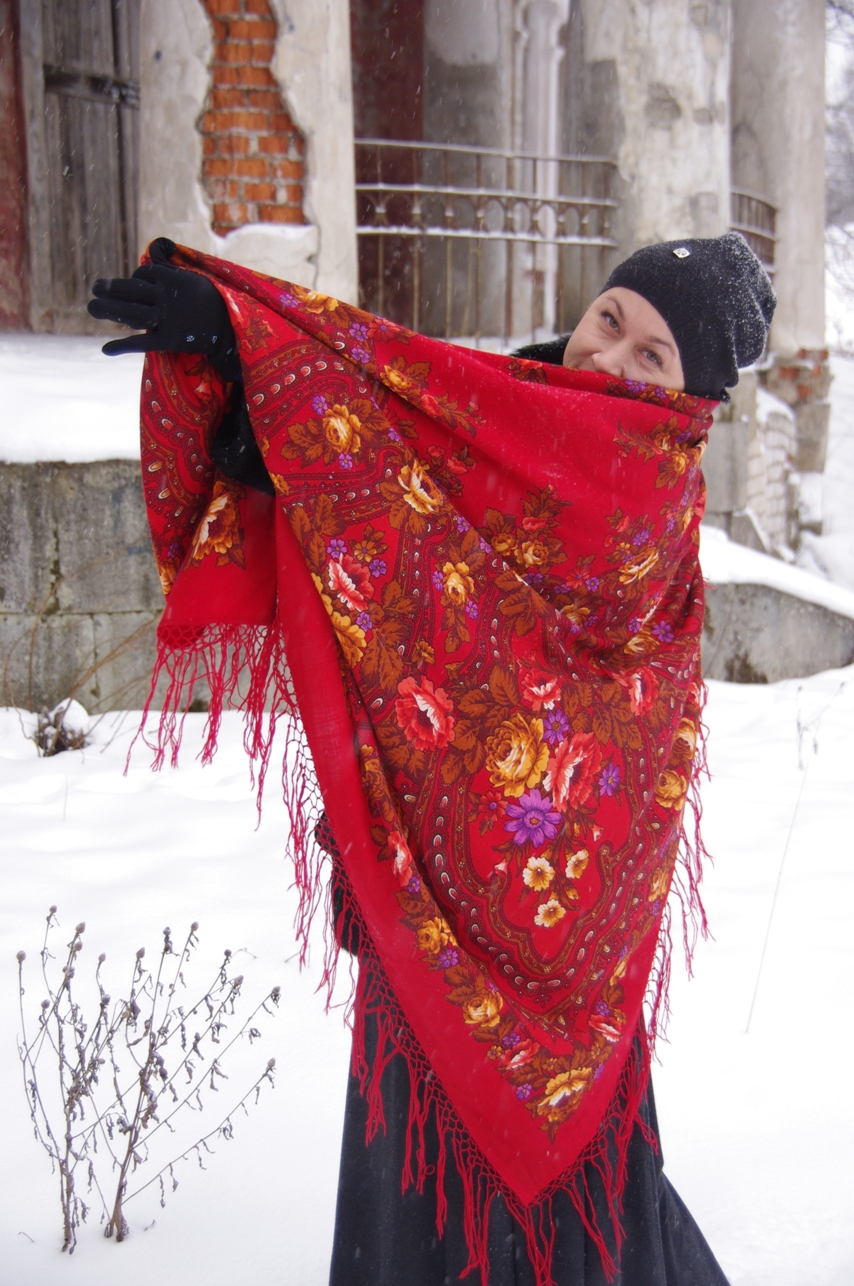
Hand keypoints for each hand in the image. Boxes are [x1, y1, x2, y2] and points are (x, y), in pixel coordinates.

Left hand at [88, 238, 238, 377]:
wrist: (231, 327)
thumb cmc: (211, 300)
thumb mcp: (194, 275)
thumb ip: (170, 265)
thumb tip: (156, 245)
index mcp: (174, 281)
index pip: (144, 275)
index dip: (135, 278)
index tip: (132, 284)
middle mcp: (167, 299)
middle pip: (132, 291)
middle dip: (111, 288)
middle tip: (94, 287)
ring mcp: (167, 321)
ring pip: (132, 314)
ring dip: (109, 310)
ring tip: (90, 306)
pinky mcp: (169, 341)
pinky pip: (143, 343)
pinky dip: (123, 346)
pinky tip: (105, 349)